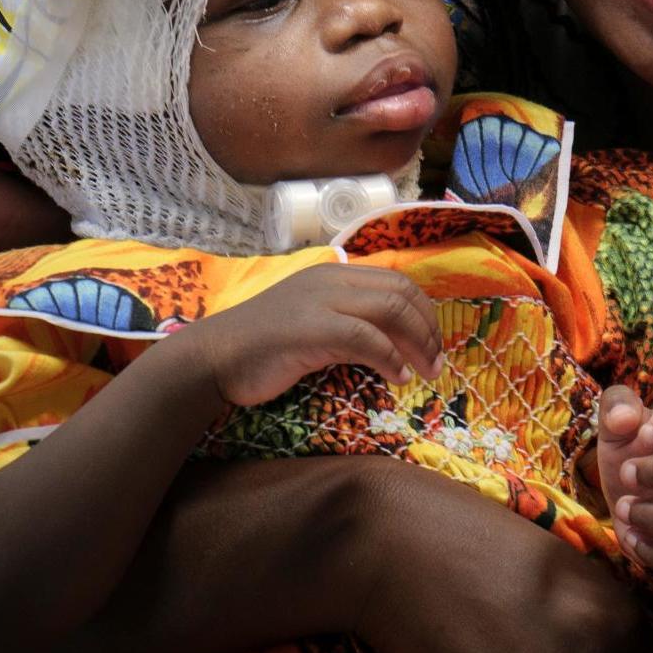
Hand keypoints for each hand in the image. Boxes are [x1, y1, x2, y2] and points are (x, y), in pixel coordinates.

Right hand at [184, 262, 440, 404]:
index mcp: (334, 274)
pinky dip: (389, 358)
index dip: (424, 312)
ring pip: (391, 310)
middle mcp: (331, 280)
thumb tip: (394, 341)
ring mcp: (320, 301)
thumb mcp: (313, 322)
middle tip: (437, 362)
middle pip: (401, 294)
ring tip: (426, 372)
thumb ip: (348, 320)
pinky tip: (397, 378)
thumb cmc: (262, 348)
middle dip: (428, 329)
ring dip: (417, 344)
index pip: (397, 282)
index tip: (433, 344)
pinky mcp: (311, 328)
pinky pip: (366, 338)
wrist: (214, 358)